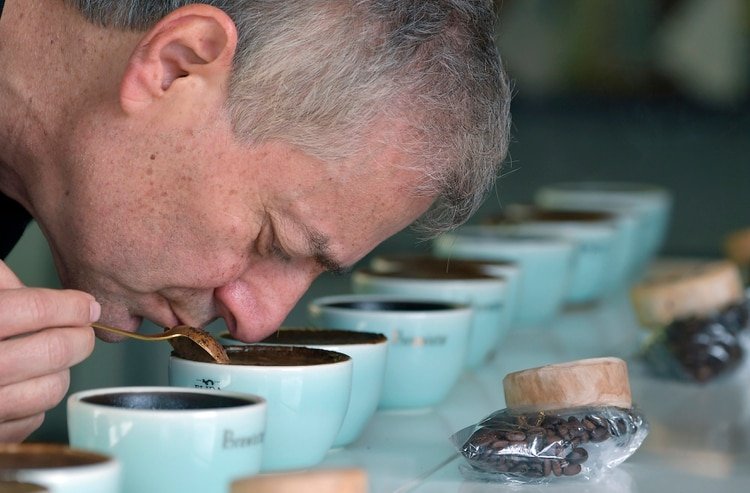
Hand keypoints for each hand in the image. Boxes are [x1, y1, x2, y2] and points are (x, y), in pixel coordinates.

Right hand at [0, 261, 97, 441]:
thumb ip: (4, 285)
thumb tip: (67, 301)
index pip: (32, 308)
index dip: (69, 305)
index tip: (86, 306)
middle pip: (52, 350)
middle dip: (79, 337)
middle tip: (82, 330)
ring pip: (50, 388)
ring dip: (61, 371)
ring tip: (52, 359)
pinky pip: (31, 420)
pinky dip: (37, 402)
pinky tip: (24, 385)